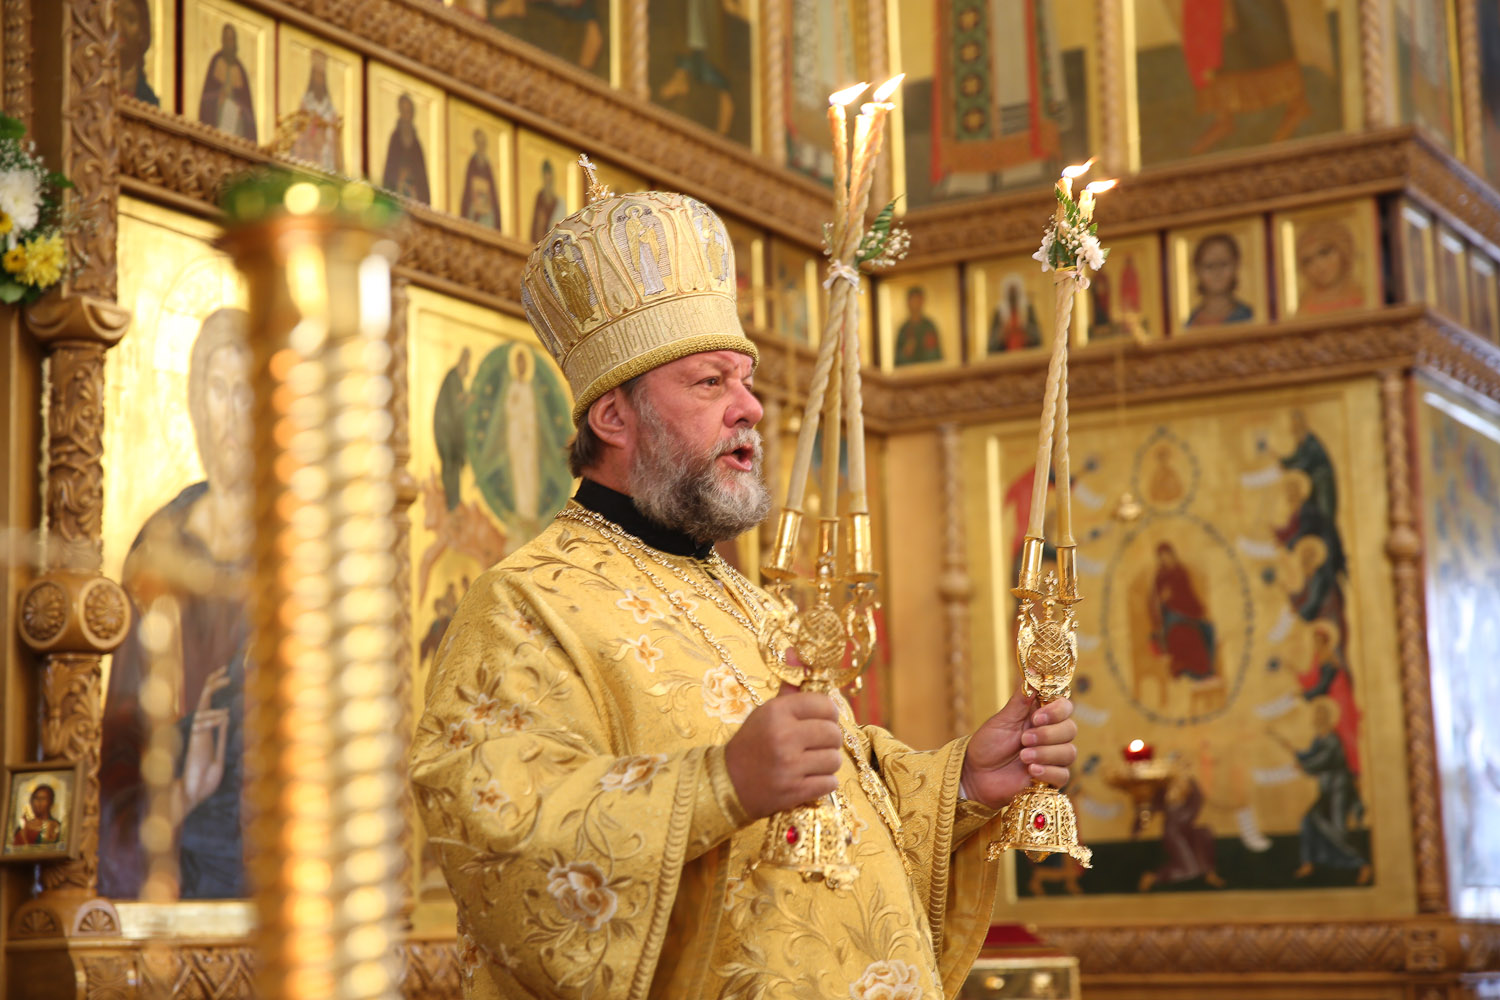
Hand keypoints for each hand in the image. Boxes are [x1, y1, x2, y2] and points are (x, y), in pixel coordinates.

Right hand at [180, 667, 231, 814]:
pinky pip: (200, 723)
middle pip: (204, 700)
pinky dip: (212, 717)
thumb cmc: (205, 782)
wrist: (192, 797)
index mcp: (208, 732)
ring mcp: (196, 734)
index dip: (217, 690)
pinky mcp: (194, 741)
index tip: (228, 676)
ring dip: (215, 703)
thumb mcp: (219, 757)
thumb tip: (226, 717)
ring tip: (227, 706)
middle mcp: (201, 730)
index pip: (211, 706)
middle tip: (226, 671)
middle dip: (213, 683)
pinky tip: (223, 716)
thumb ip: (221, 738)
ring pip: (202, 708)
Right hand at [724, 685, 842, 819]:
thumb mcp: (766, 711)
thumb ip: (788, 686)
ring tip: (811, 762)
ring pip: (834, 759)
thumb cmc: (752, 743)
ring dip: (827, 762)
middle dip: (830, 739)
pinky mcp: (794, 791)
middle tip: (817, 742)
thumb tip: (795, 651)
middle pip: (833, 733)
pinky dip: (824, 782)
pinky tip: (808, 778)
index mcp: (777, 712)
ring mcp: (789, 766)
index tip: (821, 719)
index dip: (828, 713)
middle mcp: (783, 736)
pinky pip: (830, 783)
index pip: (824, 704)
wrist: (728, 782)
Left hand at [959, 684, 1076, 810]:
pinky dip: (1048, 771)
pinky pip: (1063, 775)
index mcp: (1041, 716)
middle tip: (1024, 739)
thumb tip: (1033, 672)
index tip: (1037, 717)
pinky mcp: (1050, 778)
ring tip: (1023, 756)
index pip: (1065, 707)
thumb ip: (1020, 700)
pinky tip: (1031, 770)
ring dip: (1046, 753)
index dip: (1056, 711)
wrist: (976, 773)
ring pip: (1069, 752)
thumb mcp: (1002, 720)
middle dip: (1048, 734)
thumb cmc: (988, 744)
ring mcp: (1052, 757)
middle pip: (1070, 729)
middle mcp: (1051, 735)